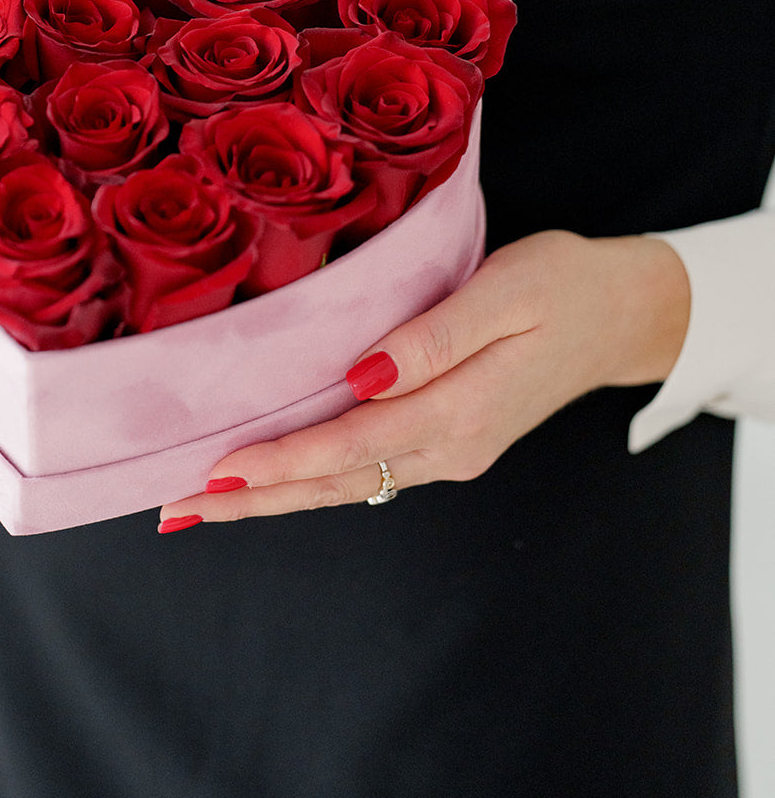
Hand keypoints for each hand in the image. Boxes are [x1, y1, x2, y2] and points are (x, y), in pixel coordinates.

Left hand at [157, 231, 690, 530]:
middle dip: (254, 495)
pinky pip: (367, 468)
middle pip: (335, 480)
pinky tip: (274, 477)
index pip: (348, 443)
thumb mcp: (507, 292)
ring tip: (203, 504)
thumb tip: (363, 373)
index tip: (216, 470)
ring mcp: (450, 450)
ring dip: (275, 494)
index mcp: (460, 410)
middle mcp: (450, 446)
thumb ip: (435, 337)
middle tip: (175, 510)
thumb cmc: (562, 287)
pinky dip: (312, 478)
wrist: (622, 314)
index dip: (279, 460)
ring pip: (347, 483)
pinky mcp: (448, 439)